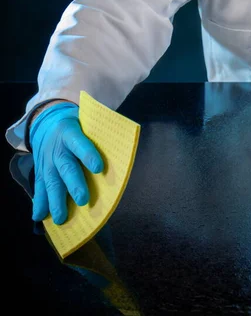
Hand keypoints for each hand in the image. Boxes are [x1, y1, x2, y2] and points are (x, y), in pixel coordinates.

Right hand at [30, 102, 103, 223]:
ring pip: (51, 182)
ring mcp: (47, 161)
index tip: (98, 168)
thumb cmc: (77, 125)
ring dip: (56, 201)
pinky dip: (39, 203)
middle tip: (83, 200)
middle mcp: (57, 149)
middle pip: (66, 167)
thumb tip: (122, 152)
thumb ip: (99, 135)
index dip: (88, 155)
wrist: (46, 121)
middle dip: (74, 184)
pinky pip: (39, 187)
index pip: (80, 143)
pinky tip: (39, 217)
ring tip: (61, 218)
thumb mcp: (87, 122)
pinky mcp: (40, 170)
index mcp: (70, 133)